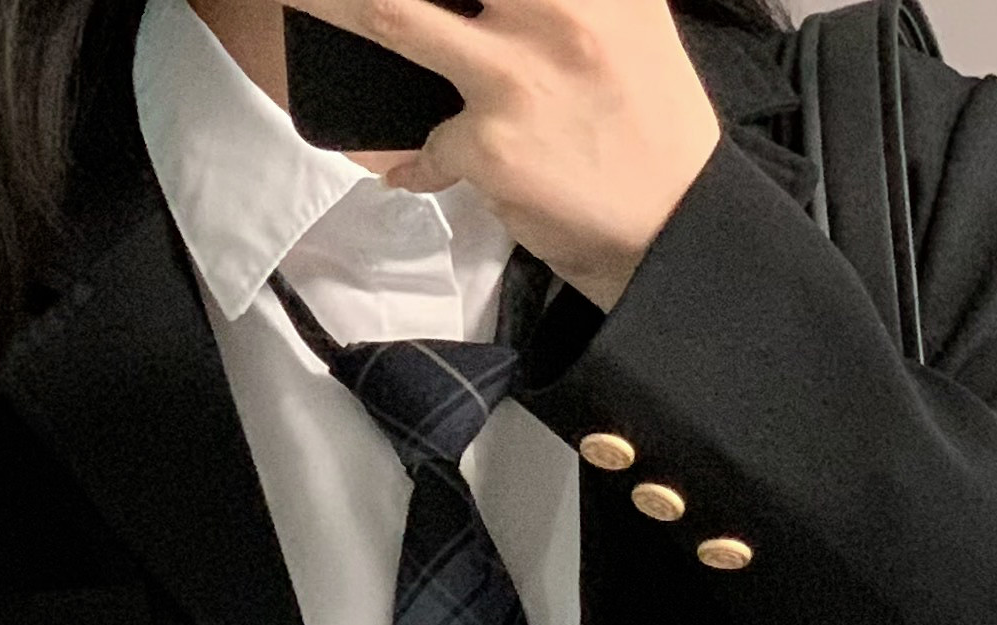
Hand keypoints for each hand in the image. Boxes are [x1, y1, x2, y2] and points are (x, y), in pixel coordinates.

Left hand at [290, 0, 722, 308]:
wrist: (676, 230)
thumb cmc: (651, 123)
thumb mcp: (631, 19)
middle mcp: (557, 6)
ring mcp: (517, 74)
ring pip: (396, 16)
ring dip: (347, 12)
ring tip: (320, 10)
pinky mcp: (491, 146)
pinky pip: (425, 145)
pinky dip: (418, 162)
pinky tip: (424, 169)